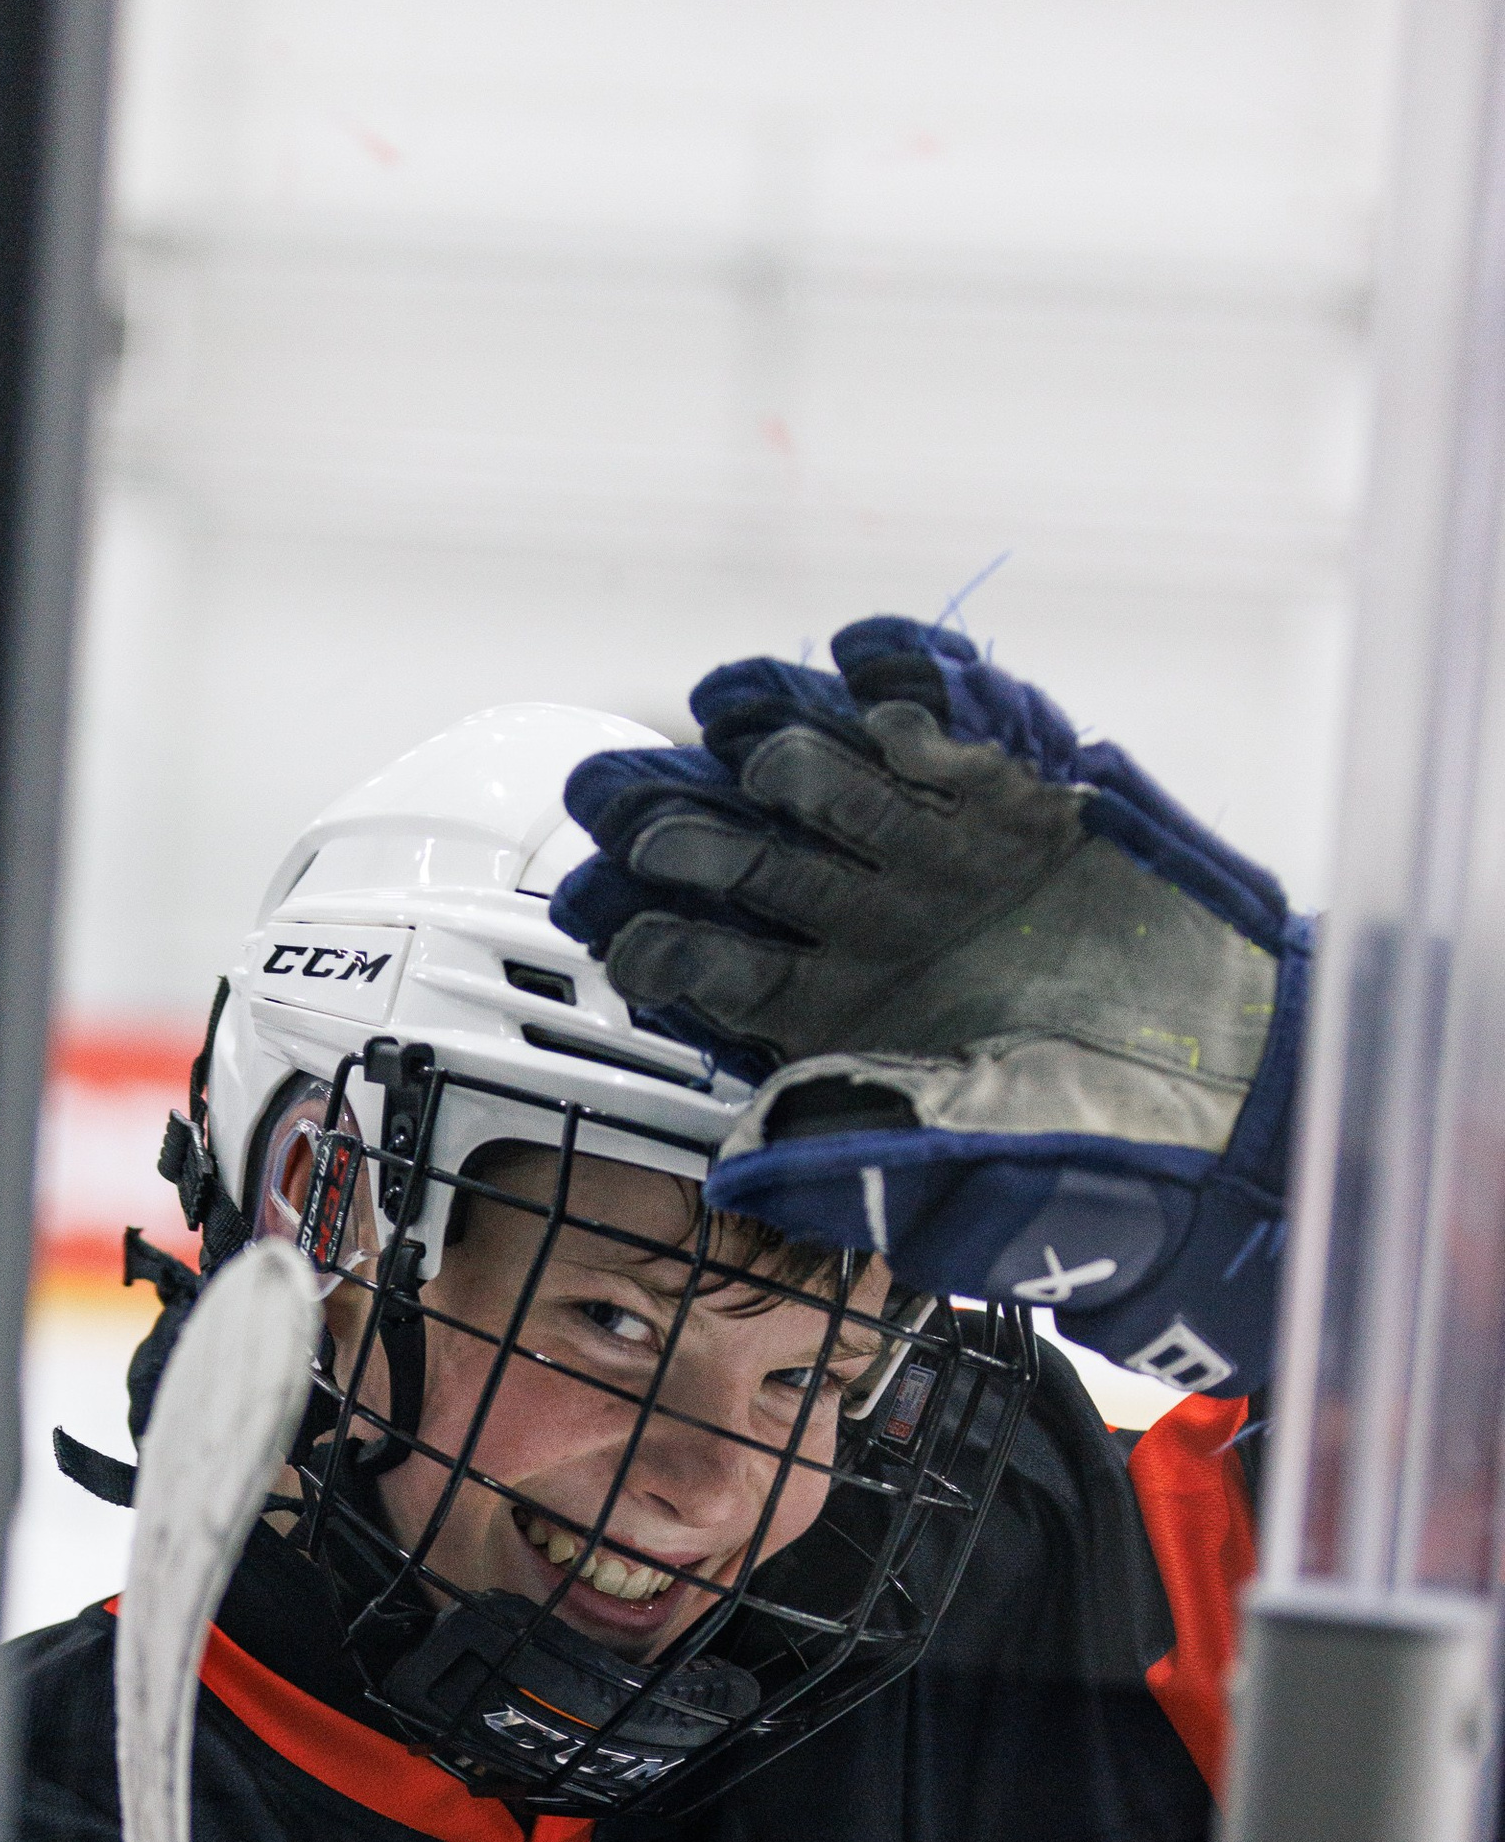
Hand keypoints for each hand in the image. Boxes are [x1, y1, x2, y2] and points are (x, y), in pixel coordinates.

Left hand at [548, 615, 1306, 1394]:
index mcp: (824, 1008)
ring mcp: (933, 846)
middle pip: (746, 856)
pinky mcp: (1018, 790)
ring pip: (833, 779)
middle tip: (628, 804)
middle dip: (687, 827)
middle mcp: (862, 917)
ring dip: (783, 745)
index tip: (620, 924)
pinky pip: (949, 721)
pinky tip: (862, 667)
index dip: (660, 937)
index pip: (714, 963)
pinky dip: (907, 684)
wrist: (1222, 1083)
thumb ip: (845, 1161)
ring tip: (744, 726)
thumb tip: (735, 1168)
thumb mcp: (954, 1174)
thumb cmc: (1083, 1141)